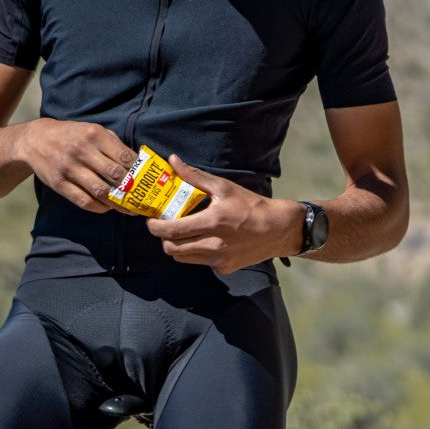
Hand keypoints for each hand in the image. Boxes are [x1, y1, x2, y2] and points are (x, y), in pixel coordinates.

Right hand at [18, 120, 138, 213]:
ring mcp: (69, 168)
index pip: (124, 156)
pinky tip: (107, 207)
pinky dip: (99, 207)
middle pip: (115, 175)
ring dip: (118, 202)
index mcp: (93, 134)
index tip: (146, 178)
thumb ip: (112, 143)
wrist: (35, 140)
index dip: (138, 169)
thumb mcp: (90, 130)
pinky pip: (84, 201)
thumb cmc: (70, 135)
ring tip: (128, 208)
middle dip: (131, 188)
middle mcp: (82, 151)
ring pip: (101, 191)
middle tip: (141, 197)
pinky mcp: (59, 184)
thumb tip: (136, 162)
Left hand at [145, 155, 298, 271]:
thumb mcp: (224, 187)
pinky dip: (194, 252)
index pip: (172, 231)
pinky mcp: (224, 267)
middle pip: (172, 249)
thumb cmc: (250, 205)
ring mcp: (218, 259)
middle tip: (164, 226)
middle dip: (163, 238)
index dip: (155, 227)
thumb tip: (173, 161)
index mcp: (212, 222)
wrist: (278, 229)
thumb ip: (194, 176)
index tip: (151, 220)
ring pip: (182, 258)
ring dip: (176, 246)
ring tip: (181, 232)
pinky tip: (202, 239)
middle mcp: (214, 244)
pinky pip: (199, 262)